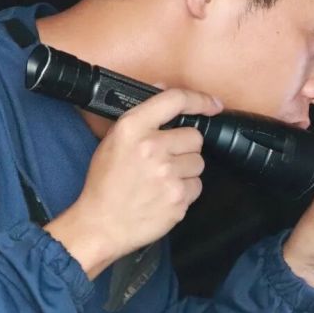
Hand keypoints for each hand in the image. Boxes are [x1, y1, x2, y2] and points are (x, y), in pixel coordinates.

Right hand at [45, 88, 222, 278]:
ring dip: (186, 170)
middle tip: (165, 160)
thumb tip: (164, 88)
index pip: (175, 100)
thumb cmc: (105, 183)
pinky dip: (185, 191)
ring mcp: (167, 174)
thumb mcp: (114, 140)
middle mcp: (152, 147)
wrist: (100, 224)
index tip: (213, 105)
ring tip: (162, 180)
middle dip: (185, 147)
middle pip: (195, 136)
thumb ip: (142, 114)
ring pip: (198, 162)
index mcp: (133, 128)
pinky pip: (196, 186)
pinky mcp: (178, 198)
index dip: (200, 100)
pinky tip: (164, 195)